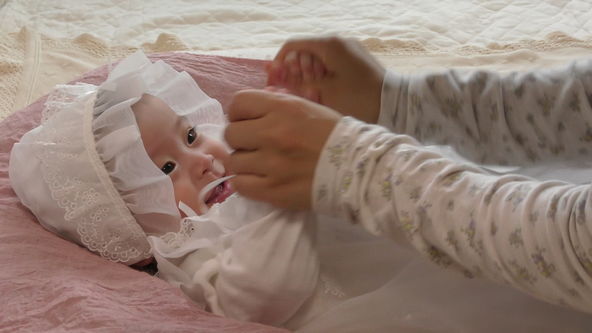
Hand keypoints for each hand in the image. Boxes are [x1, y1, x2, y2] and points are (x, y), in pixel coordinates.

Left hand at [224, 89, 341, 209]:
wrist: (357, 168)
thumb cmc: (333, 135)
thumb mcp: (306, 108)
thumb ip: (276, 107)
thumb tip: (249, 112)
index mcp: (282, 108)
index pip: (237, 104)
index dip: (240, 114)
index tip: (249, 123)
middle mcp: (273, 133)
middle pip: (230, 133)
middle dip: (240, 139)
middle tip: (255, 146)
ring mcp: (271, 164)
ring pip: (233, 161)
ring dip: (244, 163)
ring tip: (260, 165)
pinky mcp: (272, 190)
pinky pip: (239, 185)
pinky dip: (246, 182)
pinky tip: (260, 180)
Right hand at [267, 36, 385, 123]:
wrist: (395, 103)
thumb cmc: (359, 97)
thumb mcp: (324, 91)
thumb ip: (297, 81)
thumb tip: (274, 73)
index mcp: (328, 44)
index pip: (292, 45)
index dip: (279, 62)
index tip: (274, 80)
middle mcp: (337, 42)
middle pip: (304, 51)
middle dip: (296, 71)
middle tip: (301, 91)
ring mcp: (347, 50)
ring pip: (316, 59)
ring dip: (309, 75)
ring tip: (314, 94)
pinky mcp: (354, 60)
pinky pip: (330, 64)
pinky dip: (322, 76)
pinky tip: (324, 93)